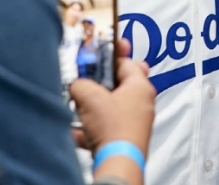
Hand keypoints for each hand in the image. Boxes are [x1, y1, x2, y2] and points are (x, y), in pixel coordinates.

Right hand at [69, 39, 154, 155]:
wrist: (118, 163)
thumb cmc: (112, 126)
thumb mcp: (90, 96)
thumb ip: (80, 83)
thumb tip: (75, 84)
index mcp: (141, 85)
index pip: (126, 62)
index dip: (109, 57)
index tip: (96, 55)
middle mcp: (143, 101)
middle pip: (119, 84)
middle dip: (100, 84)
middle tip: (86, 82)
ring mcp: (137, 121)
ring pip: (112, 107)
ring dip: (93, 108)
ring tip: (79, 108)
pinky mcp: (127, 139)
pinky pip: (108, 127)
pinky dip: (94, 127)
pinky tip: (79, 133)